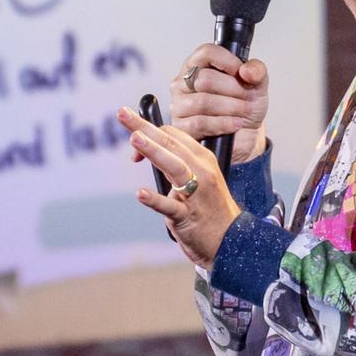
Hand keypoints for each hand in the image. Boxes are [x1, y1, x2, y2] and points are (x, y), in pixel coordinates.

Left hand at [117, 106, 240, 268]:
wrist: (233, 241)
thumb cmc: (209, 208)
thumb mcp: (199, 178)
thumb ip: (175, 162)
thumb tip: (146, 148)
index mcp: (203, 159)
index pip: (174, 135)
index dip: (150, 130)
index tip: (130, 131)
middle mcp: (201, 172)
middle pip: (171, 144)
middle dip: (145, 127)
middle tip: (123, 113)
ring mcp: (195, 195)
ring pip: (174, 168)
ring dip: (154, 151)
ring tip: (134, 139)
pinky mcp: (188, 217)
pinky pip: (170, 207)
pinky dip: (155, 199)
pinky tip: (141, 193)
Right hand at [168, 45, 268, 164]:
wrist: (244, 134)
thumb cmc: (244, 106)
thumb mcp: (257, 85)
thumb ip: (257, 71)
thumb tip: (246, 70)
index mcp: (198, 65)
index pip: (206, 52)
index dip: (227, 61)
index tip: (241, 72)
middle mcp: (184, 83)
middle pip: (205, 79)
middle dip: (233, 90)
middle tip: (247, 98)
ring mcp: (179, 105)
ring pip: (203, 102)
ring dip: (230, 107)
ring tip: (243, 111)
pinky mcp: (181, 127)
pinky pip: (200, 123)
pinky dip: (223, 124)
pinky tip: (235, 124)